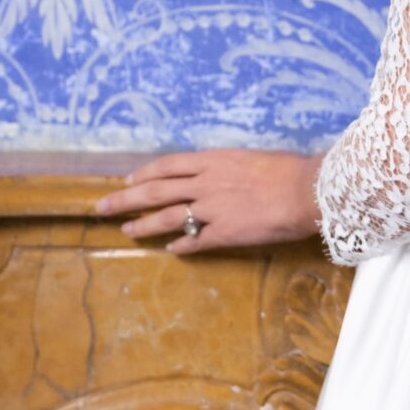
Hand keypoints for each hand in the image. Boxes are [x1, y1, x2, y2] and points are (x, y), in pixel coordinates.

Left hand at [93, 147, 324, 254]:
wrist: (307, 190)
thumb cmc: (289, 169)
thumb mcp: (252, 158)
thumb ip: (230, 167)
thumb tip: (220, 173)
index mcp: (212, 161)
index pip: (167, 166)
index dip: (144, 173)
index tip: (128, 179)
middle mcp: (205, 184)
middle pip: (155, 191)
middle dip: (125, 199)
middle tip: (102, 206)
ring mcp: (212, 210)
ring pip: (167, 217)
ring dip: (144, 225)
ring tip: (127, 231)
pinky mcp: (224, 234)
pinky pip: (195, 242)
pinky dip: (180, 246)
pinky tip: (170, 251)